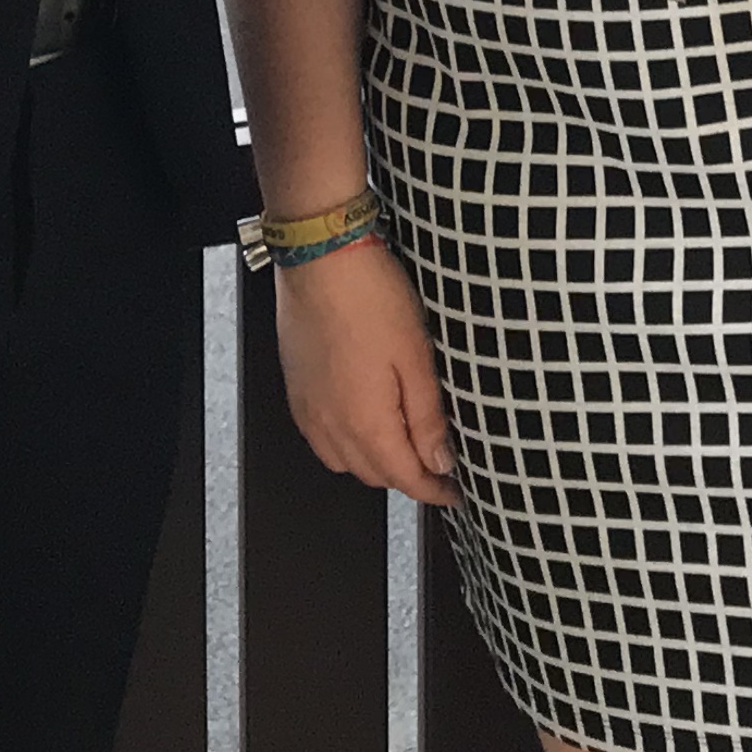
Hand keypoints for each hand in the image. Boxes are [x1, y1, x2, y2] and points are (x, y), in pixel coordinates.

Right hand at [270, 238, 458, 505]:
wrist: (319, 260)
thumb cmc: (369, 298)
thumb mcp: (417, 356)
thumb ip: (427, 416)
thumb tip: (440, 461)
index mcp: (365, 424)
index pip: (404, 479)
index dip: (434, 490)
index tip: (455, 492)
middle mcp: (329, 427)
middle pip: (374, 475)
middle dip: (408, 476)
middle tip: (438, 462)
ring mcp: (308, 411)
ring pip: (345, 462)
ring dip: (376, 462)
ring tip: (405, 442)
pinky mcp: (296, 391)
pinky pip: (322, 438)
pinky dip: (347, 443)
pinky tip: (364, 420)